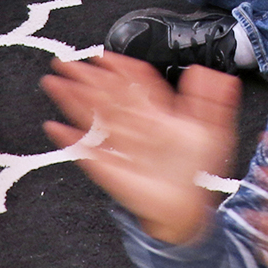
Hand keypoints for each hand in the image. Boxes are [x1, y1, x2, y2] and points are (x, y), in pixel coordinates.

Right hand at [40, 54, 239, 244]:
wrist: (188, 212)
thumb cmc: (197, 173)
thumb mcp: (213, 132)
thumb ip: (211, 100)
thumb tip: (209, 70)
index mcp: (159, 115)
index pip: (135, 84)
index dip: (120, 68)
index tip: (103, 55)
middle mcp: (136, 126)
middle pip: (107, 96)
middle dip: (86, 77)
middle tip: (66, 62)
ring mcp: (121, 146)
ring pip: (94, 117)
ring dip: (72, 99)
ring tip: (55, 83)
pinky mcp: (110, 169)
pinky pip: (87, 152)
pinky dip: (70, 141)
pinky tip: (55, 128)